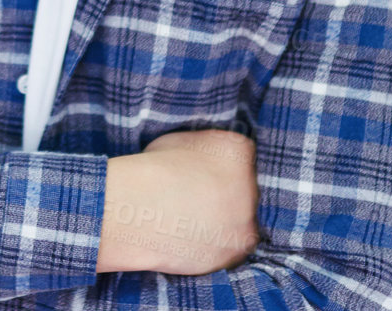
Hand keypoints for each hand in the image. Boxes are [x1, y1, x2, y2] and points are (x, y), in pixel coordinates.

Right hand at [98, 129, 258, 274]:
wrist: (139, 206)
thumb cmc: (152, 170)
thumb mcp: (180, 141)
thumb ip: (204, 148)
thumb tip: (204, 159)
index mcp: (239, 150)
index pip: (245, 156)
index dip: (225, 167)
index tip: (210, 175)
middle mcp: (253, 185)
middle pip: (249, 190)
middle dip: (230, 195)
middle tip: (202, 200)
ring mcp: (247, 220)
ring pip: (241, 221)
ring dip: (225, 223)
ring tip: (195, 223)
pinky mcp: (236, 251)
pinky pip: (230, 248)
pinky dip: (215, 246)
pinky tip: (193, 240)